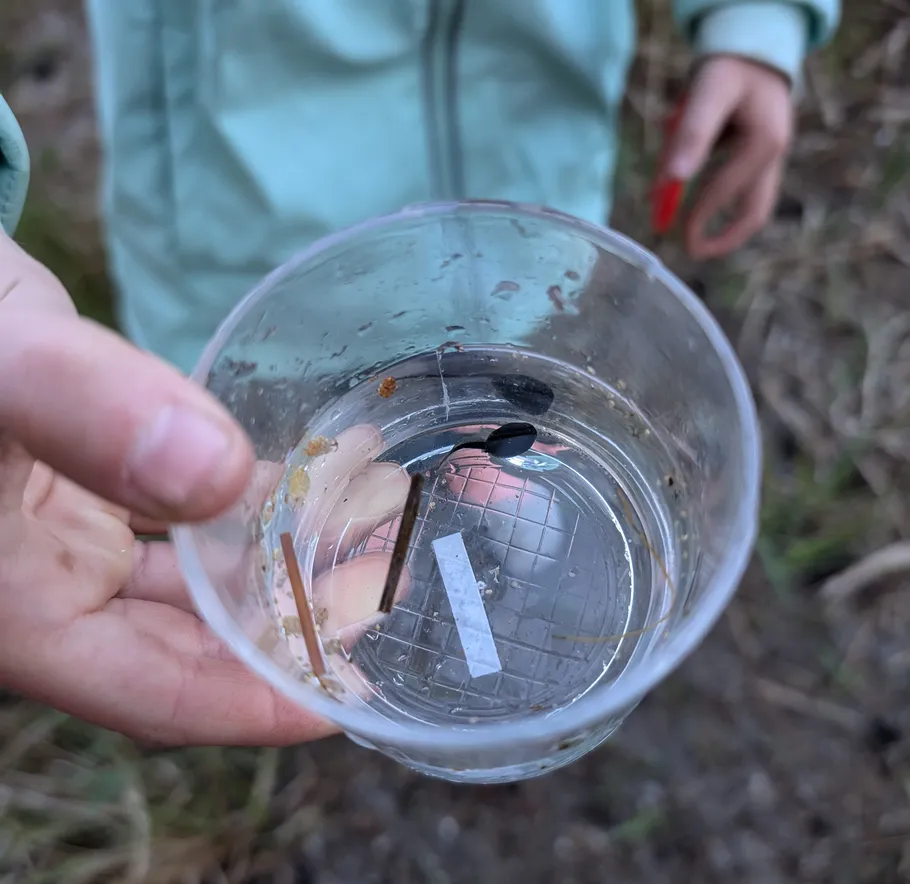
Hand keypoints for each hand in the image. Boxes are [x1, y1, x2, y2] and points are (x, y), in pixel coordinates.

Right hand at [0, 231, 405, 745]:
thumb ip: (81, 408)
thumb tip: (218, 472)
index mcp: (24, 609)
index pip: (164, 695)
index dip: (264, 703)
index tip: (357, 693)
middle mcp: (52, 586)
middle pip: (196, 639)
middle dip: (296, 621)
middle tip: (390, 582)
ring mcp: (73, 533)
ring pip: (198, 570)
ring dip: (283, 552)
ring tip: (375, 514)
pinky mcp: (92, 477)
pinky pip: (186, 504)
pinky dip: (249, 493)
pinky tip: (311, 469)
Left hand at [664, 55, 792, 258]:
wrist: (752, 51)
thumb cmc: (728, 69)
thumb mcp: (708, 92)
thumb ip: (693, 134)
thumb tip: (674, 179)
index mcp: (764, 144)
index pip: (726, 193)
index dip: (699, 218)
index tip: (676, 238)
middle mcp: (774, 156)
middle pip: (754, 214)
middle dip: (724, 238)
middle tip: (693, 252)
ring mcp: (770, 160)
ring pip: (750, 207)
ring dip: (720, 223)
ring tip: (692, 236)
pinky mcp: (759, 161)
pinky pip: (739, 191)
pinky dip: (717, 202)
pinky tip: (689, 200)